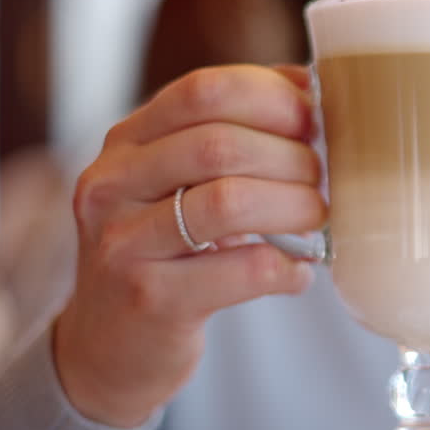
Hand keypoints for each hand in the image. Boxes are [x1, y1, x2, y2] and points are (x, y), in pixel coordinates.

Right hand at [55, 65, 326, 427]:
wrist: (109, 345)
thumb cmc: (169, 250)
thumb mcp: (182, 181)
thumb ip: (234, 132)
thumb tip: (311, 84)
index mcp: (127, 142)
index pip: (203, 91)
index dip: (272, 98)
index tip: (312, 121)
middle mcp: (113, 185)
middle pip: (221, 144)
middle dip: (291, 158)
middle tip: (320, 180)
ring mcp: (123, 243)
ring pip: (230, 202)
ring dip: (295, 207)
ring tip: (316, 219)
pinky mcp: (151, 300)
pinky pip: (243, 271)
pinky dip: (288, 267)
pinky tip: (297, 273)